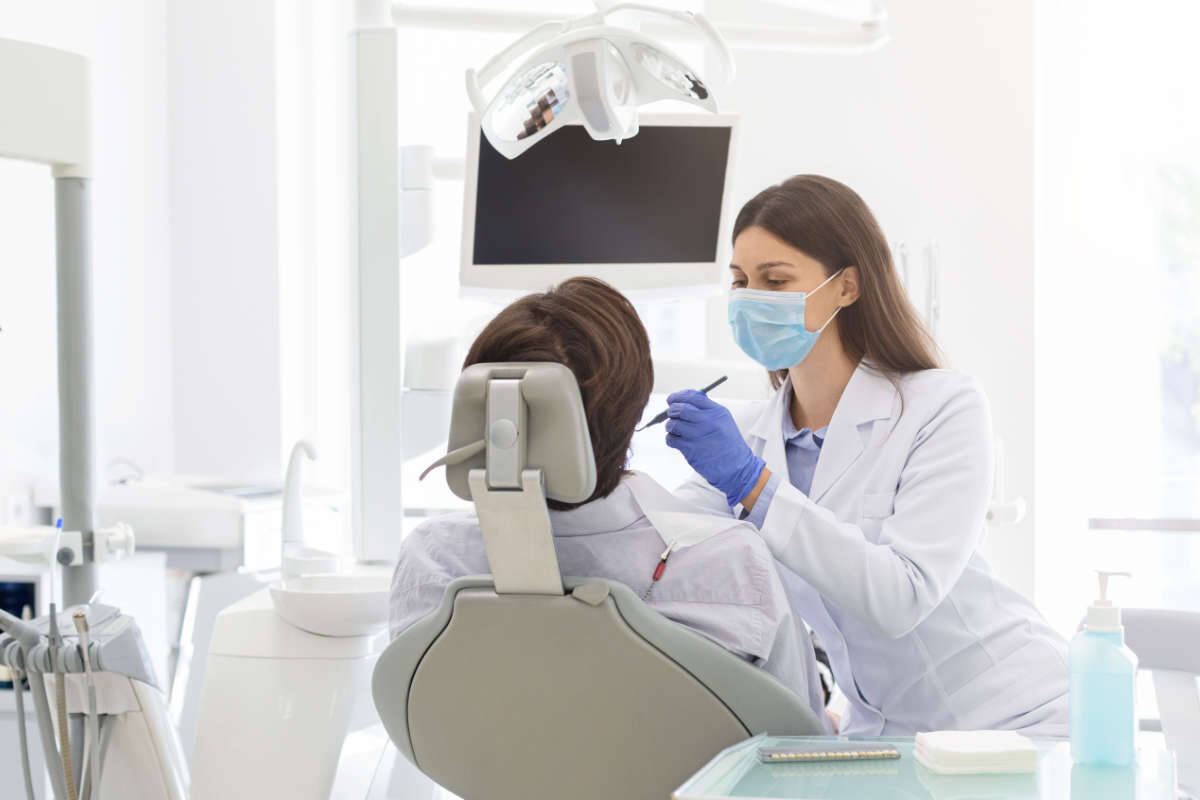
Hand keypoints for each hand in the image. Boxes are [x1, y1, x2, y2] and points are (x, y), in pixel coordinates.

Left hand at [664, 389, 765, 506]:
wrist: (736, 468)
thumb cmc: (728, 443)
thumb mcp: (724, 421)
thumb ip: (707, 409)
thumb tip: (685, 399)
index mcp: (717, 412)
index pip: (693, 396)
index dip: (679, 396)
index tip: (672, 399)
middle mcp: (708, 422)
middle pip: (680, 409)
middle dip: (672, 410)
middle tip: (671, 414)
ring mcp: (698, 436)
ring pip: (673, 424)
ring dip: (670, 426)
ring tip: (675, 429)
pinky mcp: (691, 450)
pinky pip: (671, 439)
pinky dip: (670, 438)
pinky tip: (677, 440)